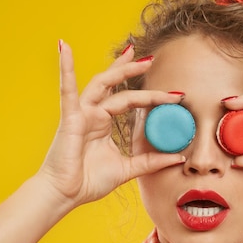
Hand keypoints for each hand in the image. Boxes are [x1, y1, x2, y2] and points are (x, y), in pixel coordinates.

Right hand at [39, 43, 183, 207]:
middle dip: (133, 71)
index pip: (129, 100)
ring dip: (118, 68)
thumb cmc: (88, 182)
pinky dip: (65, 68)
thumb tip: (178, 156)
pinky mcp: (70, 118)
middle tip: (153, 59)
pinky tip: (64, 48)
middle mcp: (93, 114)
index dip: (150, 96)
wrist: (65, 195)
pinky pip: (67, 90)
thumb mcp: (128, 169)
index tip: (174, 95)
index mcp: (104, 123)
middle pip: (116, 85)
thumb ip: (151, 161)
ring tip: (135, 54)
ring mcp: (81, 113)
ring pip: (102, 84)